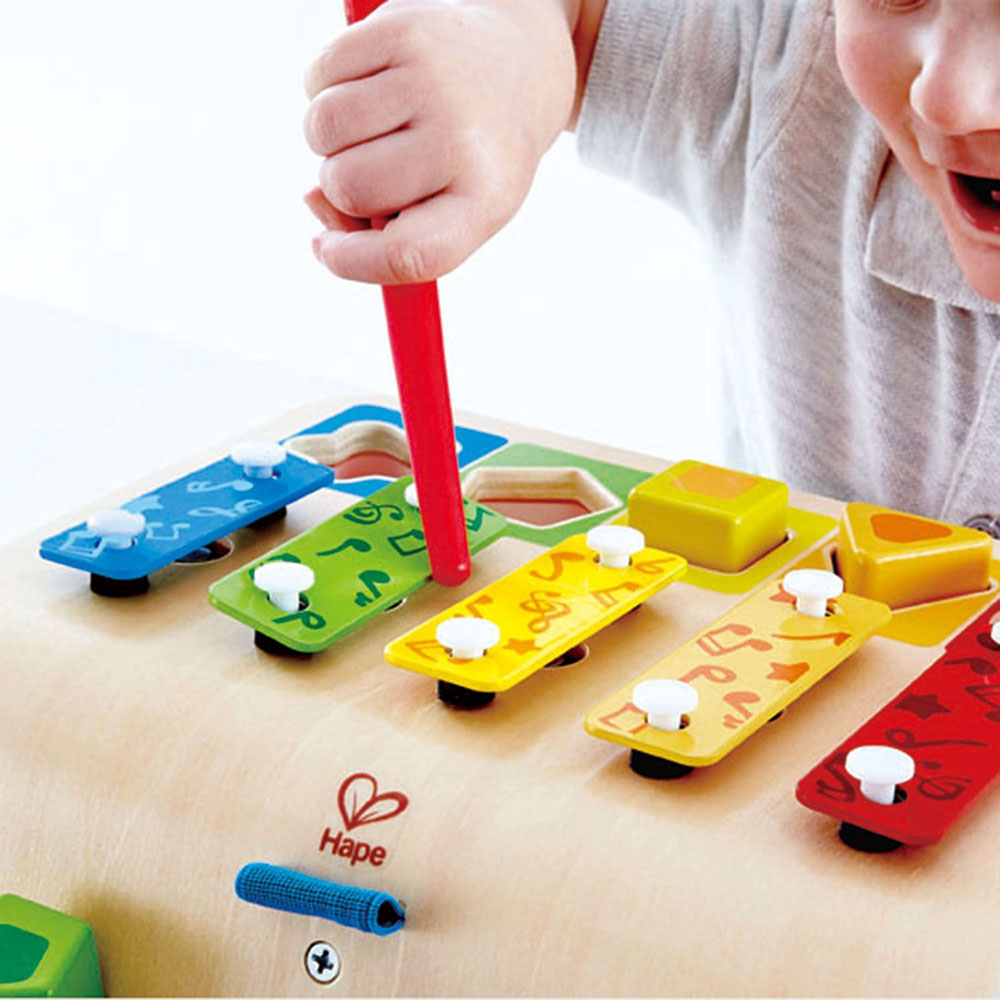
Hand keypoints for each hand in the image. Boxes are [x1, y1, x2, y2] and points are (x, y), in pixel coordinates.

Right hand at [304, 0, 578, 283]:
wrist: (516, 63)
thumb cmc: (471, 157)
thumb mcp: (449, 207)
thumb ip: (382, 230)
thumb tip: (314, 200)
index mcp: (486, 200)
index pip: (408, 254)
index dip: (353, 264)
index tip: (326, 251)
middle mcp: (465, 139)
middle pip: (350, 187)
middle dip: (340, 186)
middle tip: (370, 168)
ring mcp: (434, 80)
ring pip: (323, 129)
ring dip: (327, 137)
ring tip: (370, 128)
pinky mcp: (404, 31)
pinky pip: (318, 77)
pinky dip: (325, 88)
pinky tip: (368, 87)